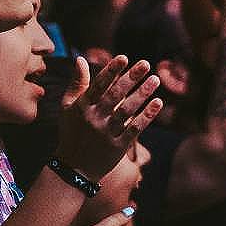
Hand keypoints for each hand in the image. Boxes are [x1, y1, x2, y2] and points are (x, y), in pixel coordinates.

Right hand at [56, 55, 162, 180]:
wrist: (74, 167)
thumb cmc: (72, 131)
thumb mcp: (67, 107)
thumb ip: (76, 83)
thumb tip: (80, 58)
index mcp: (82, 107)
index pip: (98, 85)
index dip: (111, 71)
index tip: (124, 58)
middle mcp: (94, 118)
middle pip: (115, 95)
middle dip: (131, 78)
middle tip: (145, 64)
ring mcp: (107, 133)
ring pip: (127, 111)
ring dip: (142, 94)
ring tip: (155, 80)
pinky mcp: (118, 147)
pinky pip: (135, 128)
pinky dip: (147, 115)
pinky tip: (158, 102)